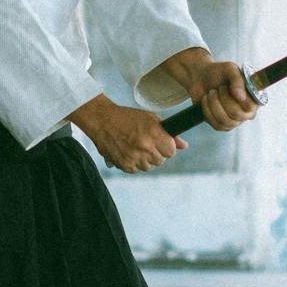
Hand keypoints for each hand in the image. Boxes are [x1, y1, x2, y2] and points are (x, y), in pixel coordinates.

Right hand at [66, 94, 185, 173]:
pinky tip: (128, 151)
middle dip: (156, 153)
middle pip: (161, 160)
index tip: (161, 143)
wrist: (102, 120)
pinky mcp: (124, 165)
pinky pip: (136, 170)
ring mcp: (134, 157)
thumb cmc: (126, 117)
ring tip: (136, 147)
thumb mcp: (150, 119)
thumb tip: (184, 146)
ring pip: (149, 167)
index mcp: (154, 134)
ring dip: (145, 159)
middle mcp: (145, 147)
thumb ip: (168, 133)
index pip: (171, 151)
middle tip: (146, 143)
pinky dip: (134, 163)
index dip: (167, 147)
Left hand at [162, 48, 262, 131]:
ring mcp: (235, 120)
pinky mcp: (221, 125)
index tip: (227, 86)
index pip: (251, 107)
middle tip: (219, 88)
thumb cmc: (219, 73)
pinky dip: (207, 110)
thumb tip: (241, 97)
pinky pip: (216, 124)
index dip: (238, 99)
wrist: (201, 77)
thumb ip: (237, 80)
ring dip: (214, 104)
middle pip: (236, 114)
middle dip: (223, 98)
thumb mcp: (229, 69)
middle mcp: (247, 112)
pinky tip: (206, 100)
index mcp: (254, 98)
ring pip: (225, 120)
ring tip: (211, 93)